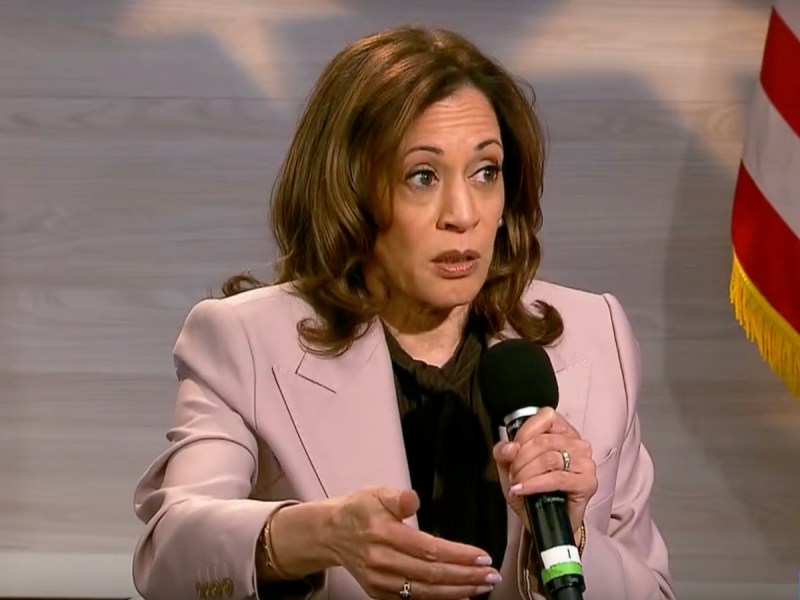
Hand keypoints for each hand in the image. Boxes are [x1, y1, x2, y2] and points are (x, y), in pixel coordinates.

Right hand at [326, 487, 500, 599]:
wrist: (331, 533)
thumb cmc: (358, 511)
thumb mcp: (376, 492)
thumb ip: (398, 497)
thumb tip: (413, 499)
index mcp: (382, 534)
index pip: (428, 549)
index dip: (458, 555)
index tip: (481, 556)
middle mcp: (381, 561)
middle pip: (430, 574)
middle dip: (465, 577)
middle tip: (490, 575)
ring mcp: (380, 581)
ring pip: (424, 592)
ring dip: (457, 591)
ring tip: (482, 587)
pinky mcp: (379, 593)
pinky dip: (438, 599)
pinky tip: (458, 595)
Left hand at [492, 407, 596, 538]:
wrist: (544, 521)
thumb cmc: (531, 490)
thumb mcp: (510, 466)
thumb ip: (504, 452)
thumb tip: (510, 447)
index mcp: (562, 431)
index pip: (544, 417)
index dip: (523, 434)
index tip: (512, 452)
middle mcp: (577, 443)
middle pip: (543, 441)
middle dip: (520, 460)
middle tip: (513, 475)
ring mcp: (585, 462)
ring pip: (549, 458)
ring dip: (526, 473)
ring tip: (518, 484)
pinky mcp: (587, 482)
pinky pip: (557, 478)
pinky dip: (535, 484)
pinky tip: (523, 490)